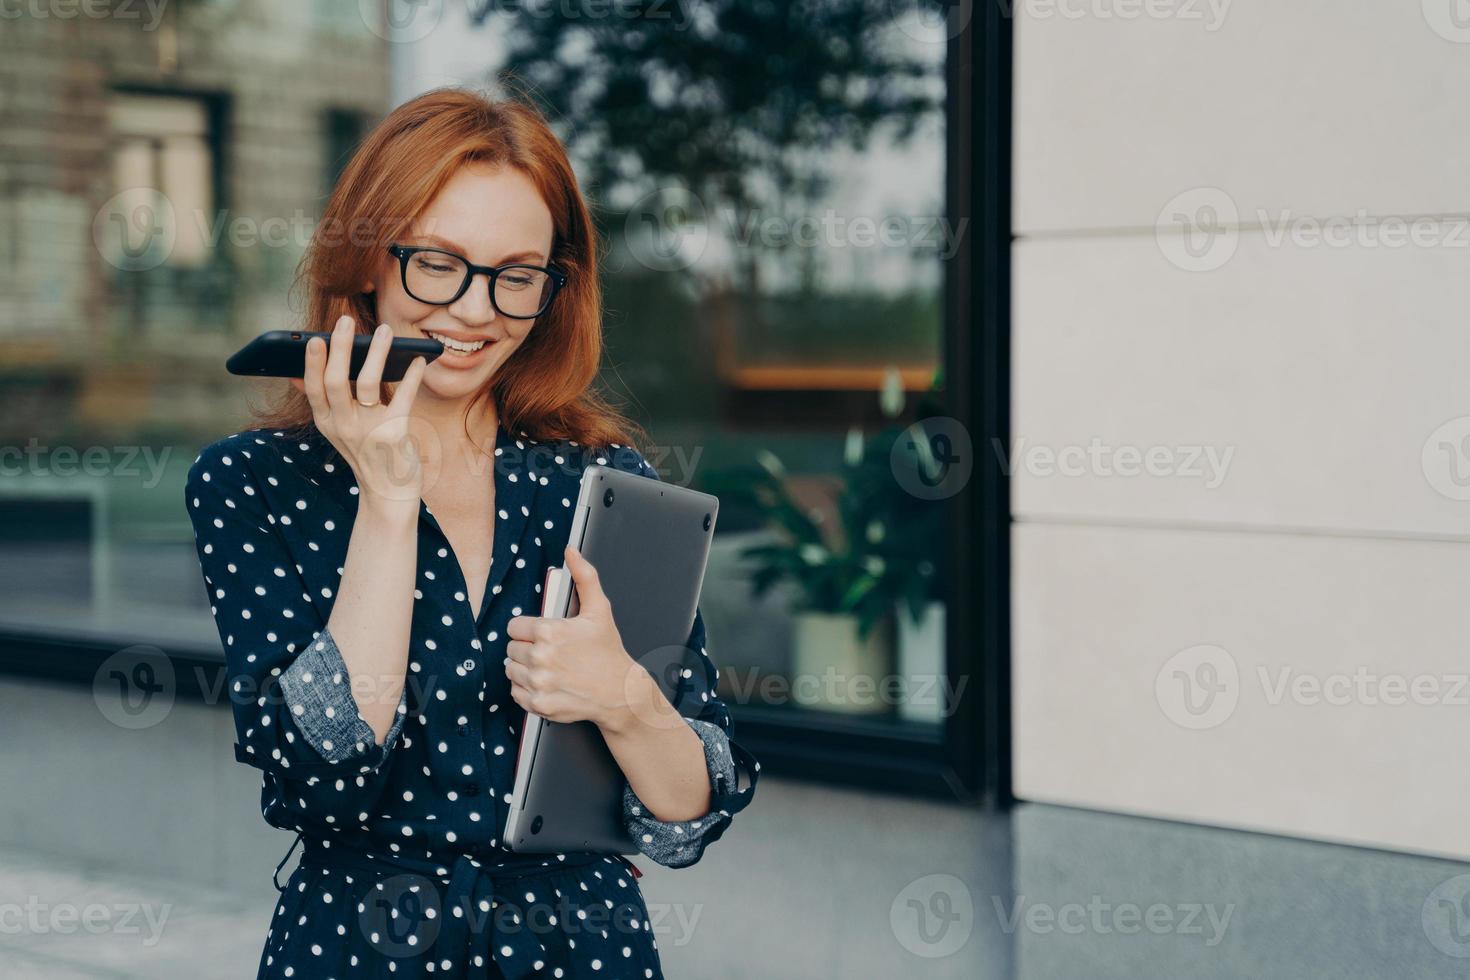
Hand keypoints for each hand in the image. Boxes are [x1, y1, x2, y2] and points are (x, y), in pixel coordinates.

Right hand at [290, 314, 427, 507]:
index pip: (314, 388)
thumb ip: (322, 403)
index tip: (315, 338)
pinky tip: (418, 360)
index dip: (313, 363)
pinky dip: (411, 376)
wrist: (388, 493)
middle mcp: (343, 426)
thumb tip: (295, 374)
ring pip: (368, 384)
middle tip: (347, 321)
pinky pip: (403, 398)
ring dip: (376, 353)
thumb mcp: (336, 431)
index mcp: (327, 422)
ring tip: (384, 331)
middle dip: (340, 348)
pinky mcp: (394, 435)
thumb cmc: (365, 452)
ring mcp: (368, 431)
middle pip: (336, 381)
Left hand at [504, 544, 652, 730]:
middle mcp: (541, 658)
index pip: (514, 627)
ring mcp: (539, 683)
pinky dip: (527, 690)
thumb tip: (571, 552)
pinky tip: (547, 683)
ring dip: (525, 669)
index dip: (528, 629)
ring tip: (548, 668)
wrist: (620, 692)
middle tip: (549, 652)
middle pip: (511, 648)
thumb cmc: (608, 652)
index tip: (542, 635)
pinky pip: (515, 693)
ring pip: (511, 670)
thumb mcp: (599, 610)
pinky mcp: (538, 704)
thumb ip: (584, 576)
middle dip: (527, 648)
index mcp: (550, 632)